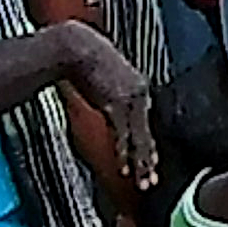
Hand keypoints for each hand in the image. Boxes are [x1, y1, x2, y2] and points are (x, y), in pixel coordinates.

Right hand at [51, 22, 159, 196]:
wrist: (75, 45)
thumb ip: (112, 90)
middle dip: (148, 159)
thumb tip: (108, 102)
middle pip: (147, 132)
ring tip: (143, 181)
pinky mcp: (116, 103)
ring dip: (140, 162)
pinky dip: (125, 152)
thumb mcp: (104, 75)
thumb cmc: (84, 55)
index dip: (147, 144)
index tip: (150, 160)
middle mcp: (140, 93)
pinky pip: (124, 134)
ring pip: (139, 138)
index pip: (146, 122)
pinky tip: (125, 167)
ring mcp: (131, 98)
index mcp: (138, 85)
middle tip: (152, 180)